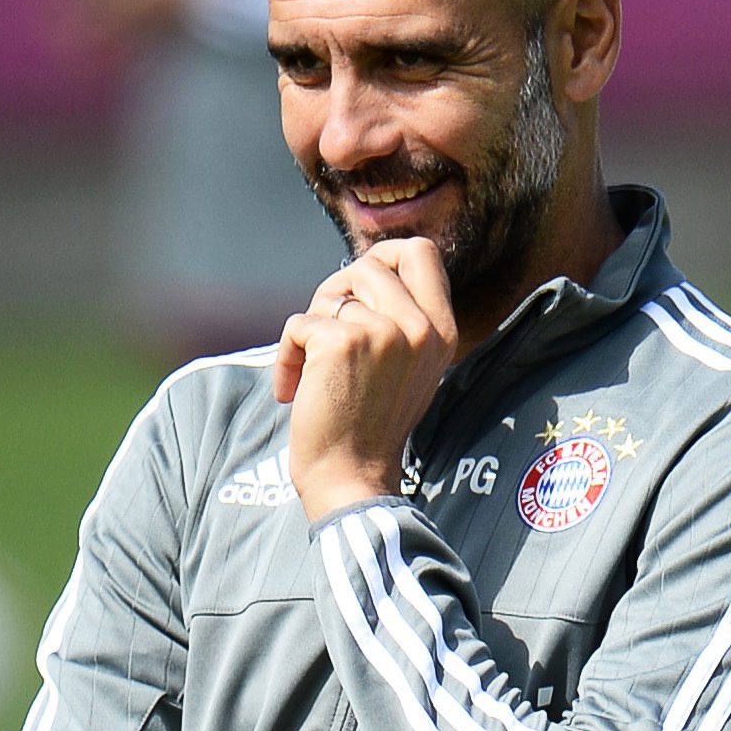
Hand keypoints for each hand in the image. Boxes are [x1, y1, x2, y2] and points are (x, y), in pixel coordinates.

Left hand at [273, 241, 456, 523]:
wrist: (352, 480)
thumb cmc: (370, 427)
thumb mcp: (407, 367)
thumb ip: (402, 318)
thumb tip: (369, 267)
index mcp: (442, 332)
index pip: (421, 251)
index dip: (383, 257)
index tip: (360, 291)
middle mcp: (421, 328)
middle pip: (370, 263)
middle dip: (340, 289)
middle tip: (329, 332)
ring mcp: (385, 333)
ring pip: (333, 292)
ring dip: (312, 327)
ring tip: (314, 370)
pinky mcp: (343, 342)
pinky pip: (300, 323)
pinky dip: (287, 357)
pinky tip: (294, 391)